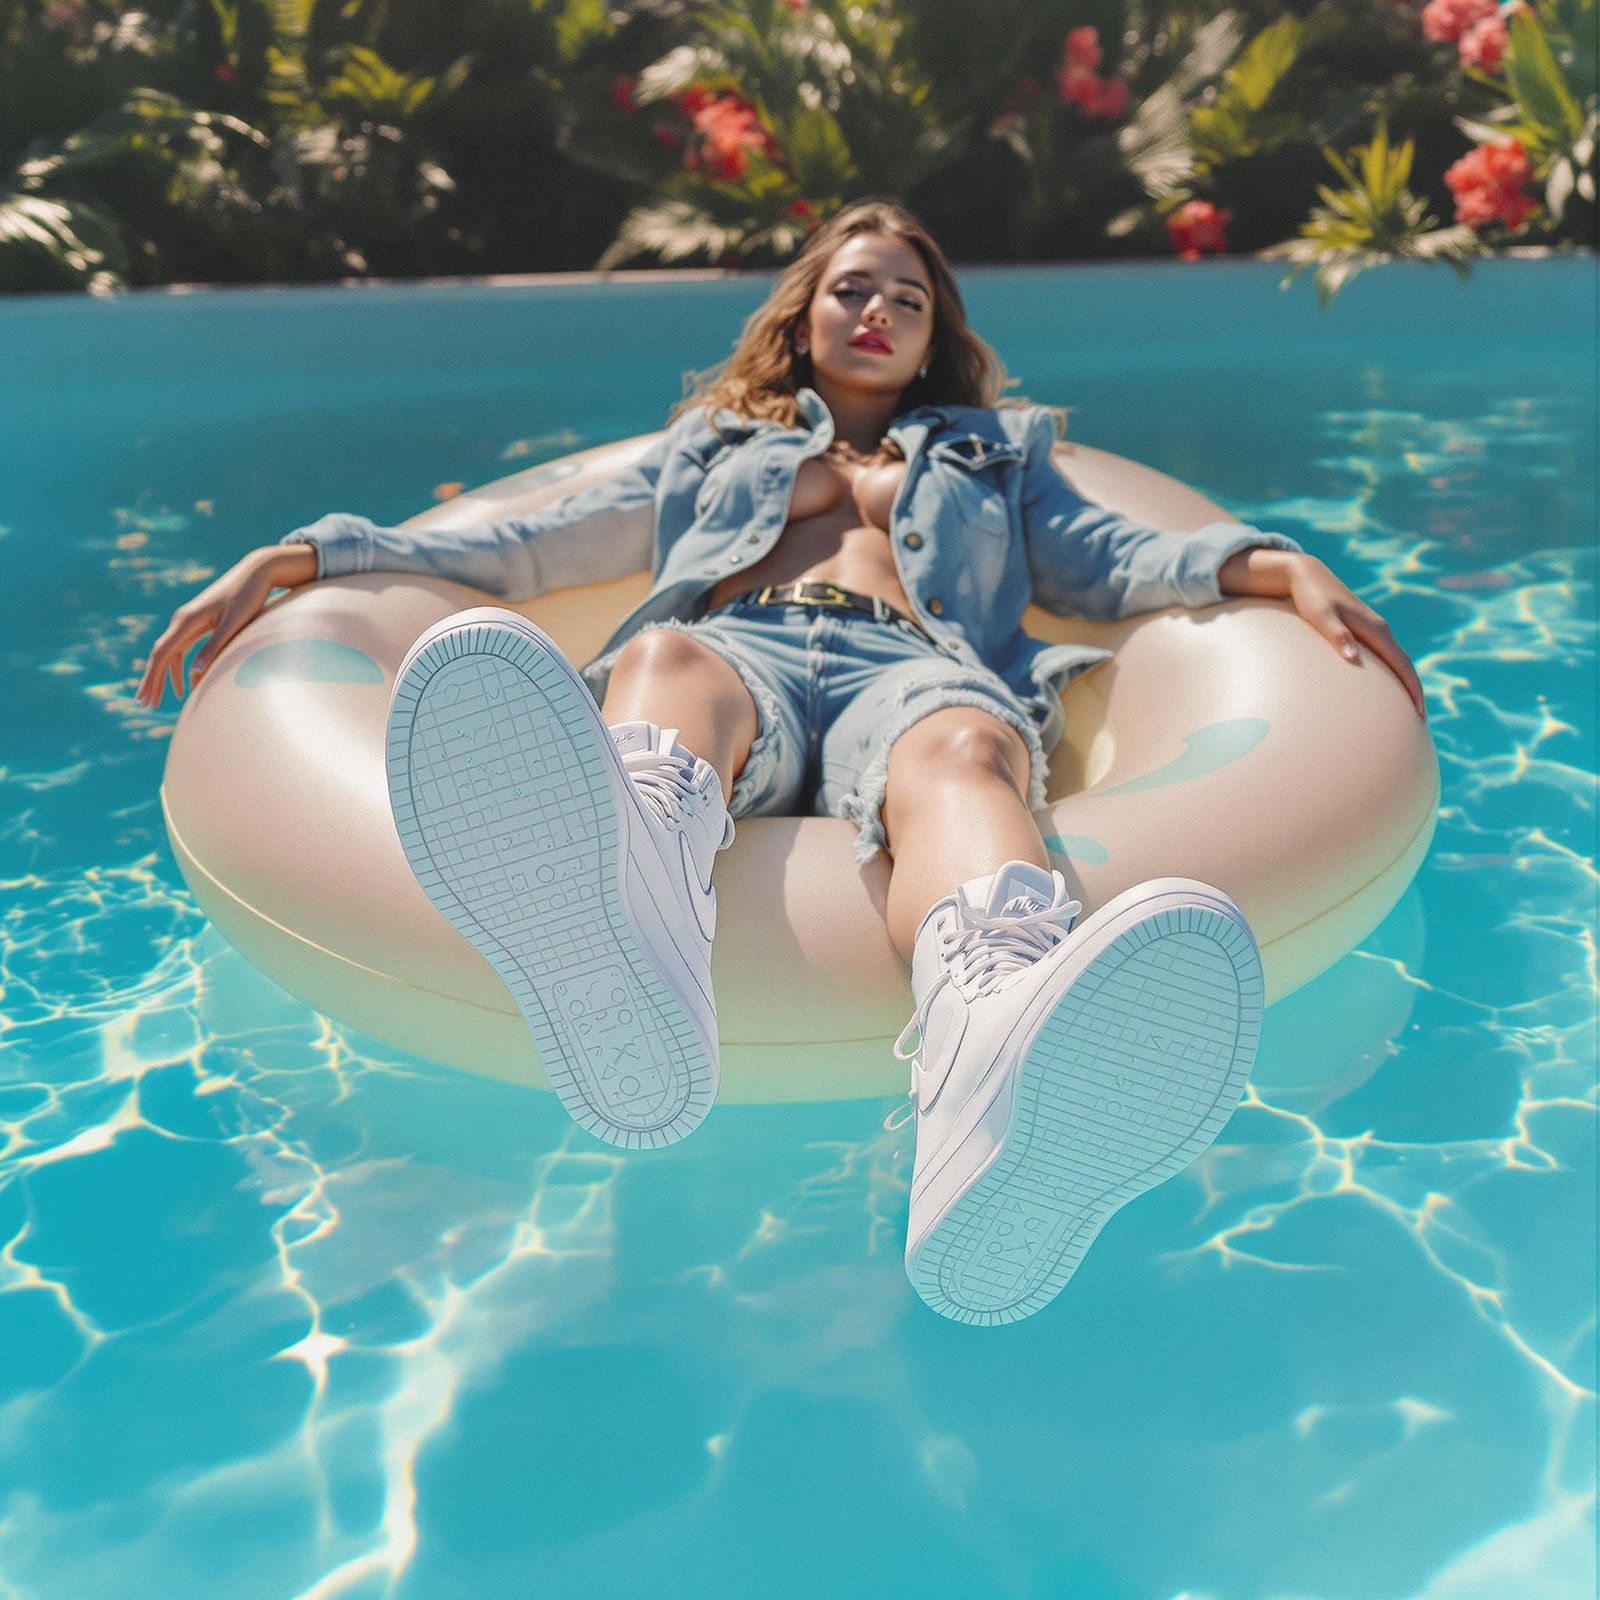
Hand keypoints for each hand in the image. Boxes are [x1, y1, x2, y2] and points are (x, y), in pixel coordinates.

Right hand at [134, 545, 313, 709]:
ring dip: (164, 676)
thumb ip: (214, 647)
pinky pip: (182, 648)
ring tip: (159, 699)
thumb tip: (194, 673)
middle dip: (151, 680)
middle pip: (160, 654)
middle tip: (144, 705)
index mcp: (187, 620)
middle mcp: (182, 620)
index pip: (162, 654)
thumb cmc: (248, 598)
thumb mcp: (233, 624)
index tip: (145, 698)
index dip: (152, 678)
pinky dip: (180, 666)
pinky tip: (185, 683)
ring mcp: (189, 620)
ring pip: (169, 652)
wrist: (255, 573)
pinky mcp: (198, 622)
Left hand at [1285, 555, 1426, 720]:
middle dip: (1414, 691)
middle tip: (1419, 720)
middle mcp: (1380, 628)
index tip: (1419, 713)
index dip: (1412, 688)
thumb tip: (1353, 659)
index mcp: (1375, 628)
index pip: (1402, 664)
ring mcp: (1373, 628)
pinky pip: (1385, 655)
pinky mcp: (1363, 629)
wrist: (1305, 575)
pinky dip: (1391, 671)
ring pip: (1397, 659)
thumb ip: (1336, 636)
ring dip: (1405, 682)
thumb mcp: (1320, 616)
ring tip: (1406, 708)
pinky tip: (1382, 686)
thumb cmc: (1309, 597)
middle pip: (1405, 664)